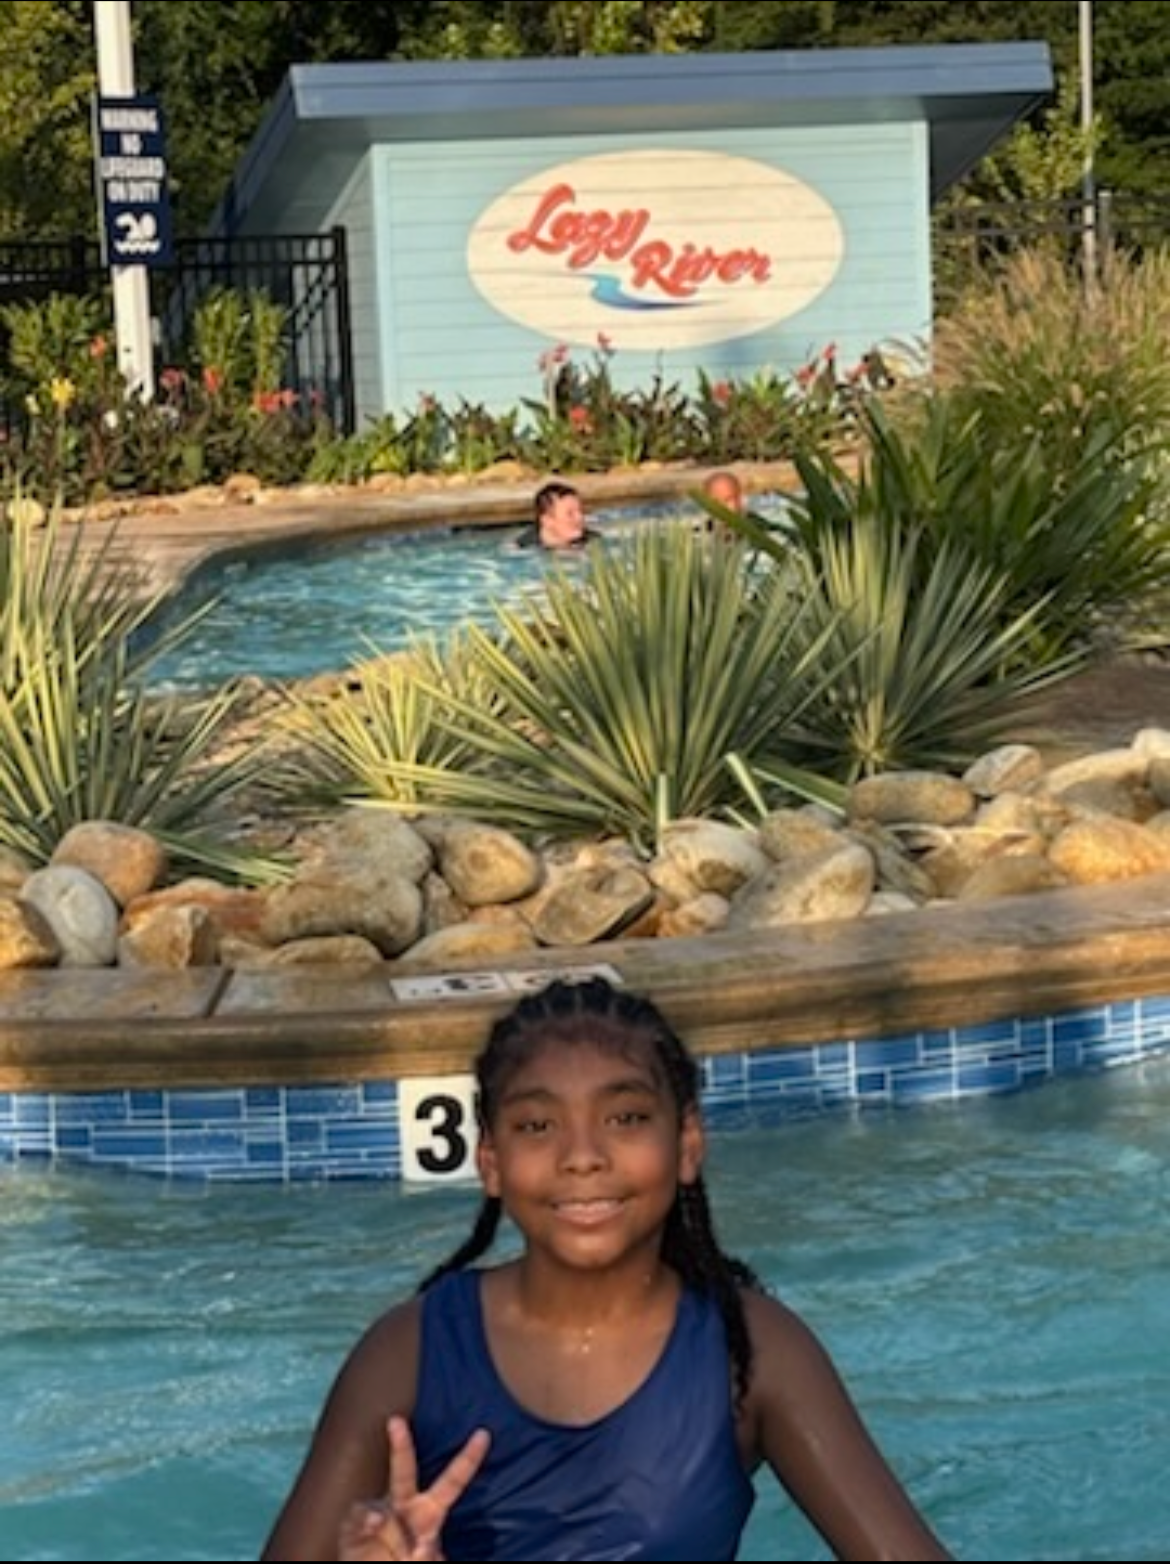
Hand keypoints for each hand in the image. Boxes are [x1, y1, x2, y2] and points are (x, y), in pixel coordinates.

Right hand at [338, 1415, 490, 1561]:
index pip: (453, 1481)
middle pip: (404, 1471)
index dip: (468, 1459)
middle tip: (395, 1420)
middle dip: (400, 1445)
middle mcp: (404, 1506)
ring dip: (396, 1543)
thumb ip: (430, 1558)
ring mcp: (378, 1513)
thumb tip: (421, 1547)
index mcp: (430, 1512)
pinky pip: (363, 1518)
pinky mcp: (354, 1524)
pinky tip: (373, 1530)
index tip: (484, 1434)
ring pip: (385, 1515)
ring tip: (404, 1558)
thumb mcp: (430, 1562)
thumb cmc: (407, 1561)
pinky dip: (369, 1525)